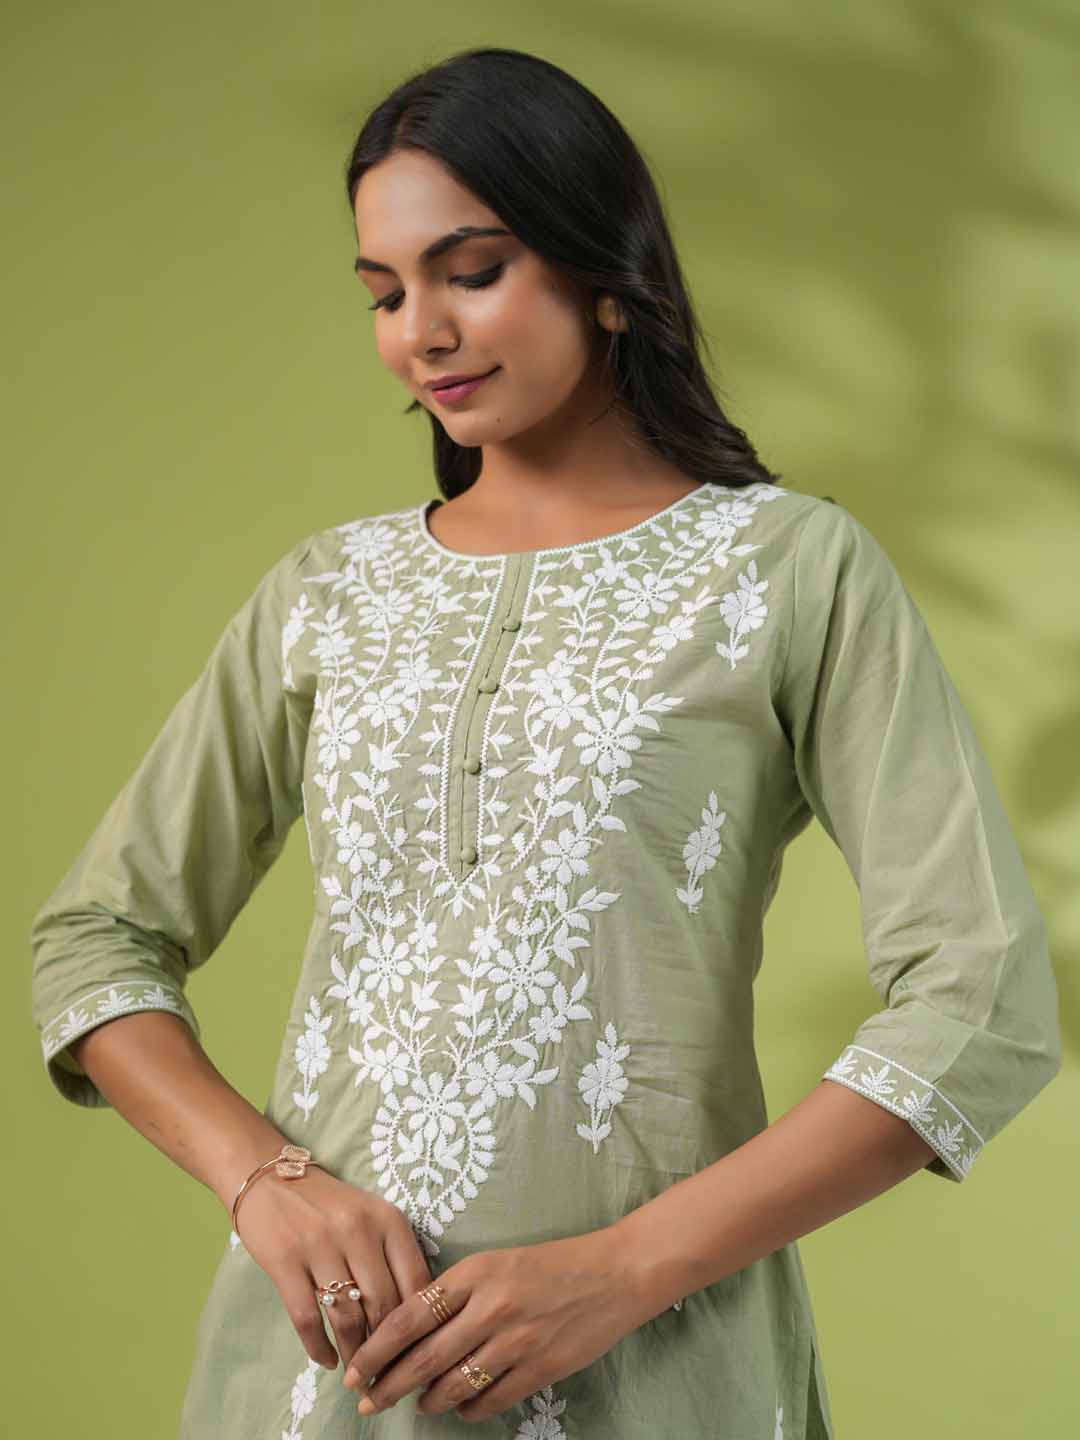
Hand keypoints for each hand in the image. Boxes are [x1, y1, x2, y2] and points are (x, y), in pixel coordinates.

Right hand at [232, 1164, 432, 1372]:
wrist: (270, 1177)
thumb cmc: (330, 1206)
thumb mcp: (372, 1218)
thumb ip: (394, 1258)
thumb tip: (416, 1319)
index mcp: (388, 1219)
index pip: (416, 1283)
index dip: (420, 1326)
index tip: (418, 1354)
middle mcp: (358, 1229)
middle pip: (383, 1306)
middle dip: (387, 1350)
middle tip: (388, 1376)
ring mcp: (320, 1244)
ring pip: (347, 1317)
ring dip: (355, 1354)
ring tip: (358, 1374)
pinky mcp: (285, 1259)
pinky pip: (307, 1317)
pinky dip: (318, 1347)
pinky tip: (326, 1360)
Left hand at [341, 1228, 653, 1423]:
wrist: (615, 1272)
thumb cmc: (551, 1262)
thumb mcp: (498, 1261)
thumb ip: (458, 1291)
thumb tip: (413, 1328)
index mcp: (475, 1272)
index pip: (409, 1316)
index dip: (377, 1348)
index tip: (356, 1369)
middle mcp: (491, 1307)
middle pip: (423, 1357)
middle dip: (389, 1385)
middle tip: (368, 1401)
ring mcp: (517, 1341)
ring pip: (453, 1385)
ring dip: (428, 1400)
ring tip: (418, 1402)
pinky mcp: (541, 1369)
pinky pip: (489, 1401)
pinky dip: (467, 1409)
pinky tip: (461, 1407)